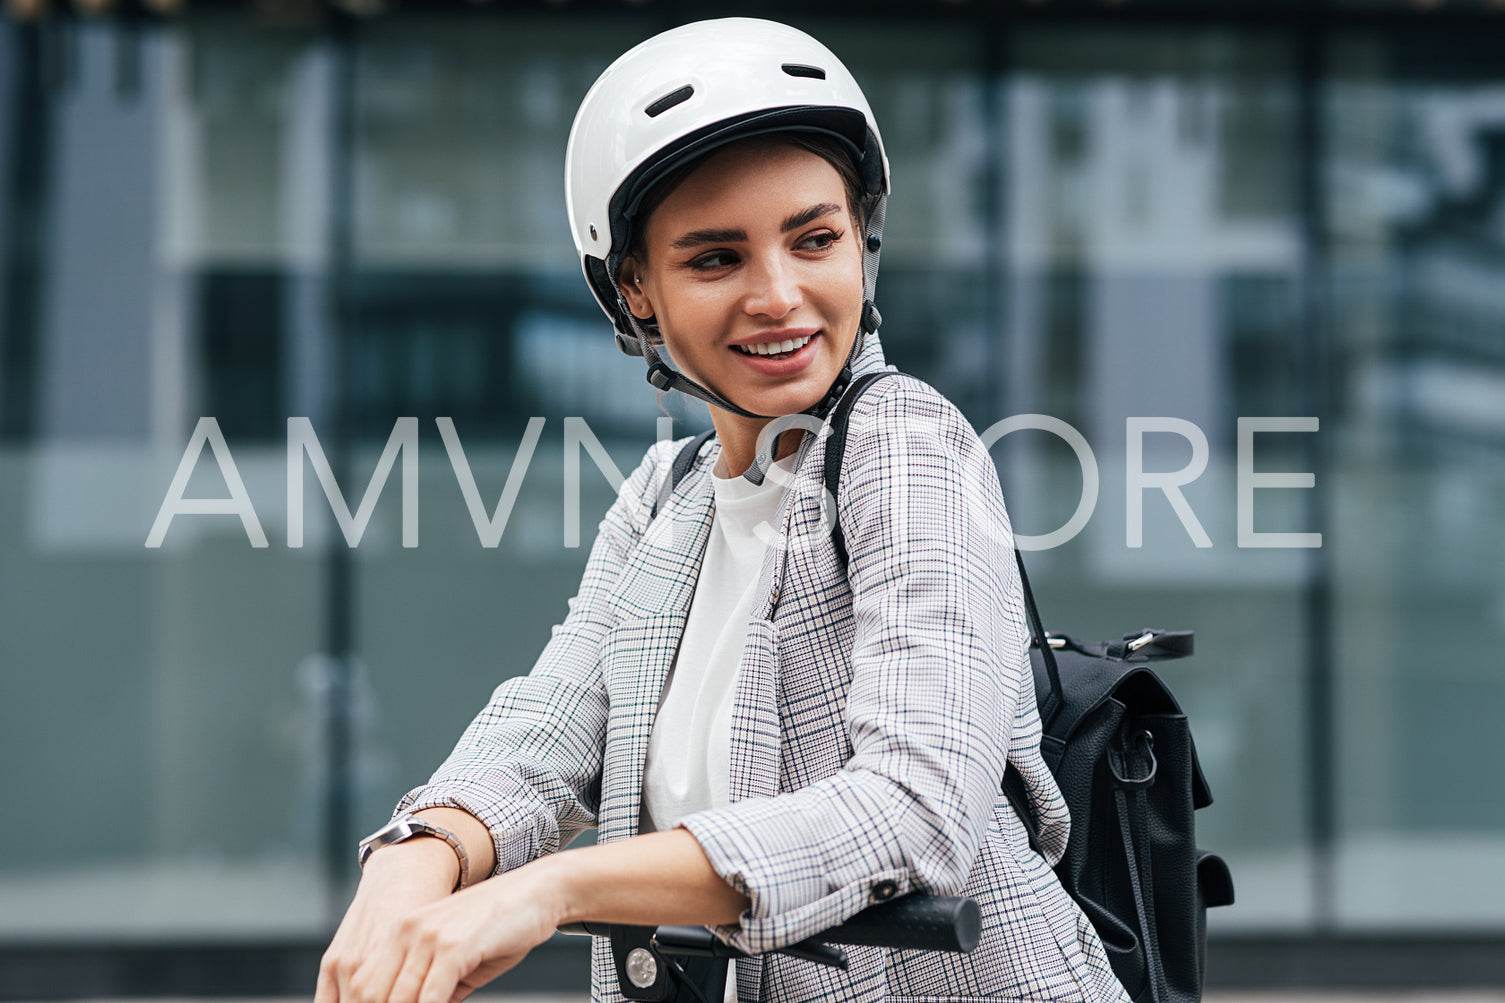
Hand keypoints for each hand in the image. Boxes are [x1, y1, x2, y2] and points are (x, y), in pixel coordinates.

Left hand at [317, 840, 558, 1002]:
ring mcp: (428, 937)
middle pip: (371, 995)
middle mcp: (406, 931)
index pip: (363, 986)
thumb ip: (431, 989)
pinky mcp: (454, 946)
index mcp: (400, 932)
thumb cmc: (500, 928)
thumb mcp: (455, 958)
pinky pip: (430, 998)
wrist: (539, 891)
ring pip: (398, 1000)